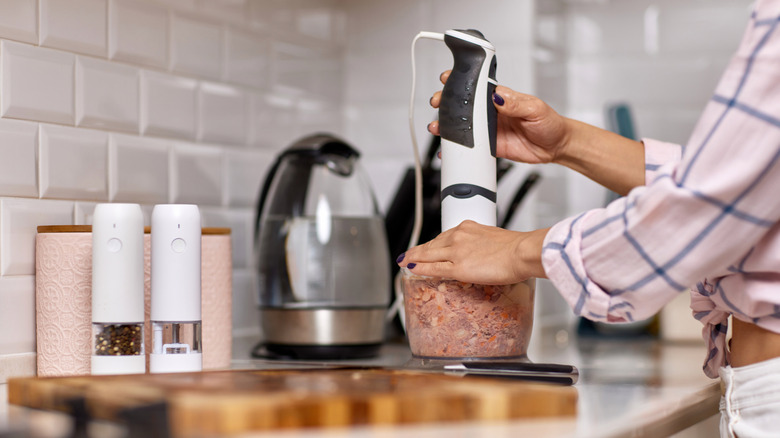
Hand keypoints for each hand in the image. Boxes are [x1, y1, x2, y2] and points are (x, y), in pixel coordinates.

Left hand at [398, 220, 548, 284]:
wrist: (522, 252)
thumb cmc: (517, 248)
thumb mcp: (494, 239)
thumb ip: (482, 244)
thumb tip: (480, 254)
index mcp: (468, 227)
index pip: (444, 236)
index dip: (431, 244)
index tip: (425, 247)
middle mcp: (459, 236)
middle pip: (432, 244)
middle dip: (417, 250)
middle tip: (407, 254)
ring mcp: (456, 251)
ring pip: (428, 254)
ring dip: (414, 257)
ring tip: (404, 261)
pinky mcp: (457, 267)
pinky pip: (433, 268)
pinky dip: (419, 268)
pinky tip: (411, 268)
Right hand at [428, 71, 569, 164]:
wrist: (556, 147)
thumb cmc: (549, 123)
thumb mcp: (535, 108)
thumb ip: (515, 103)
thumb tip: (498, 96)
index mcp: (501, 97)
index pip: (477, 86)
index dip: (460, 81)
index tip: (448, 78)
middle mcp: (491, 112)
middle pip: (463, 105)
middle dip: (446, 101)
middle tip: (438, 102)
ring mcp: (488, 130)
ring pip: (462, 126)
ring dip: (447, 126)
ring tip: (437, 127)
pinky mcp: (489, 147)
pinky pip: (470, 147)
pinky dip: (457, 149)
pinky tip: (448, 150)